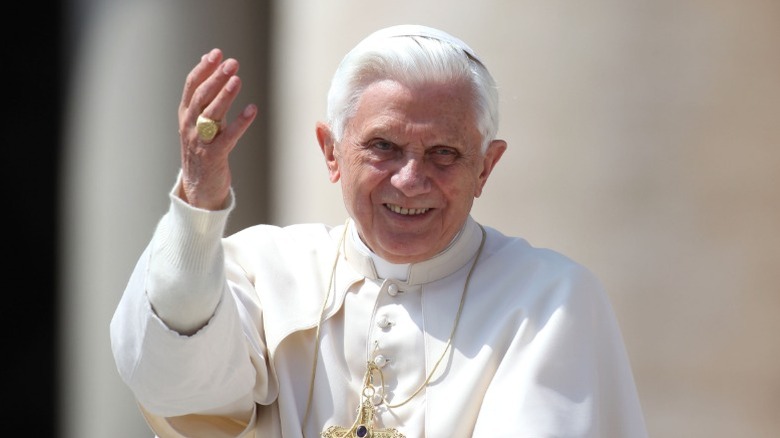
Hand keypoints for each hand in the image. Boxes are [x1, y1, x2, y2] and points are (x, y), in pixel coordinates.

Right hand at [178, 48, 256, 209]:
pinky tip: (252, 109)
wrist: (199, 188)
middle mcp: (190, 127)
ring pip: (211, 114)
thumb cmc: (203, 150)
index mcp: (186, 116)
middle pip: (201, 97)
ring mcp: (200, 142)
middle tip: (231, 62)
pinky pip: (228, 137)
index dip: (203, 69)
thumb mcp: (199, 122)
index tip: (216, 53)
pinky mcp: (214, 157)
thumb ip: (204, 97)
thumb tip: (208, 65)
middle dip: (216, 78)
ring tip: (237, 79)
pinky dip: (240, 122)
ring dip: (224, 95)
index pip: (191, 87)